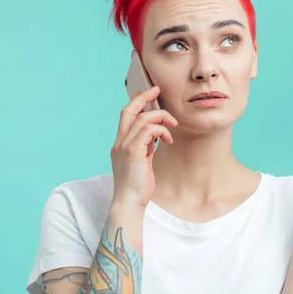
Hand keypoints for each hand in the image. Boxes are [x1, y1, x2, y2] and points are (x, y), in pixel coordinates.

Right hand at [110, 86, 177, 207]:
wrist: (128, 203)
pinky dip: (161, 131)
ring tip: (173, 125)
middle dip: (143, 96)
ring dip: (161, 117)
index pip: (126, 115)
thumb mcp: (141, 162)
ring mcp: (124, 146)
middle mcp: (119, 142)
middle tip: (158, 90)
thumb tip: (155, 135)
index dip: (137, 102)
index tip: (151, 95)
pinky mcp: (133, 152)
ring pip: (142, 118)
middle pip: (128, 109)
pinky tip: (169, 140)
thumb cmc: (137, 186)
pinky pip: (149, 130)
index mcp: (120, 143)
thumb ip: (145, 147)